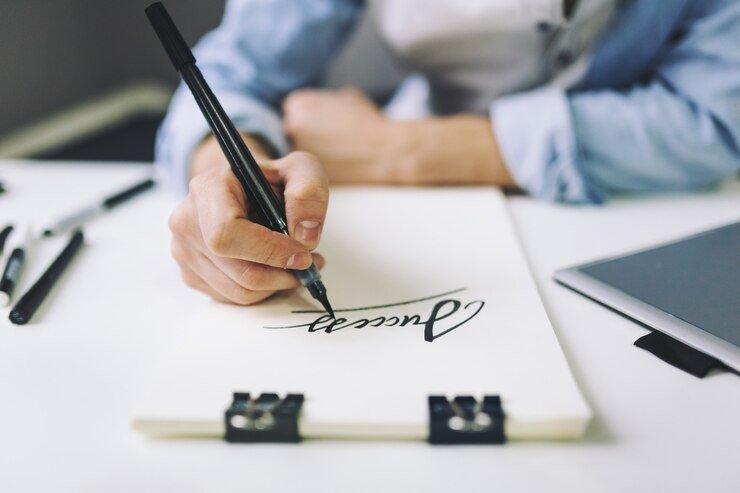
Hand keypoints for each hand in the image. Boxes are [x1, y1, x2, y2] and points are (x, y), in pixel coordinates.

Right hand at [170, 136, 328, 304]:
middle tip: (309, 265)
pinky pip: (233, 298)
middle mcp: (187, 221)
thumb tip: (305, 237)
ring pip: (238, 291)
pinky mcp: (191, 274)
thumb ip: (309, 193)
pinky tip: (273, 268)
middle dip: (281, 274)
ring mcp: (184, 251)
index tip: (303, 255)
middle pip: (237, 270)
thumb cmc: (273, 180)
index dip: (270, 251)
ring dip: (276, 285)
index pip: (227, 233)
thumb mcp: (302, 171)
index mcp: (208, 189)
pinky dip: (262, 291)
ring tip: (296, 264)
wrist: (248, 190)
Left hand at [283, 87, 394, 182]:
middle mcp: (292, 126)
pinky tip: (336, 162)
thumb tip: (316, 107)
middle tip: (327, 139)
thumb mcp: (344, 96)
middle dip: (305, 133)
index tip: (321, 124)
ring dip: (310, 149)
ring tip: (334, 151)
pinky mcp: (306, 171)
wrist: (386, 150)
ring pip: (297, 149)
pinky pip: (305, 167)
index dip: (308, 117)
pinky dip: (317, 165)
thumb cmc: (368, 121)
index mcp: (298, 103)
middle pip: (290, 130)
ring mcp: (297, 150)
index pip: (292, 110)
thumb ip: (322, 100)